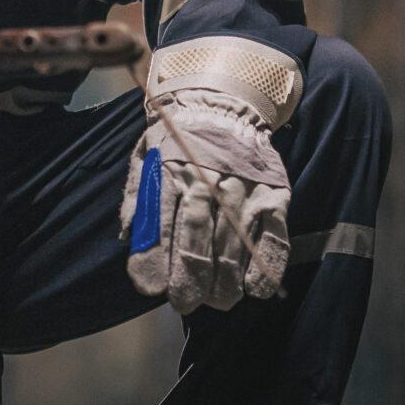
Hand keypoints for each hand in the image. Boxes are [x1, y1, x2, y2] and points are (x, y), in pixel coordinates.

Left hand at [116, 37, 300, 313]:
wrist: (223, 102)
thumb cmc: (177, 140)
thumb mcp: (145, 157)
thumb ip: (139, 199)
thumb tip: (130, 239)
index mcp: (172, 172)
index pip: (162, 225)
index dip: (155, 261)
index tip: (150, 288)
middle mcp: (209, 182)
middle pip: (199, 241)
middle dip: (191, 281)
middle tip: (186, 303)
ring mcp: (244, 190)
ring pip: (235, 246)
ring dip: (225, 282)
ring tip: (217, 301)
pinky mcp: (273, 194)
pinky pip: (274, 236)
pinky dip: (265, 267)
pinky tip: (254, 289)